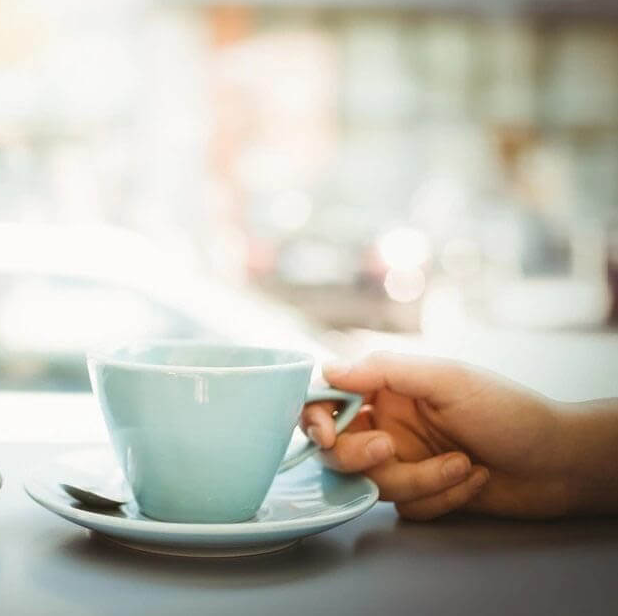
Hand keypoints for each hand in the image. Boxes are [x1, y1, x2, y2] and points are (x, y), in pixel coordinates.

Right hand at [301, 351, 611, 520]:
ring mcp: (405, 461)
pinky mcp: (422, 494)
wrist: (561, 464)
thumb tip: (328, 369)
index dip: (315, 417)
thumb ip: (384, 371)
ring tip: (463, 464)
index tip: (326, 434)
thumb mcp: (447, 380)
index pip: (329, 398)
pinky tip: (474, 480)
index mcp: (389, 389)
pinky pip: (407, 507)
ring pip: (374, 483)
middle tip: (390, 450)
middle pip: (339, 449)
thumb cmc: (511, 413)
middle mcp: (389, 424)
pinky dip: (441, 497)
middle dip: (362, 456)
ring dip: (419, 479)